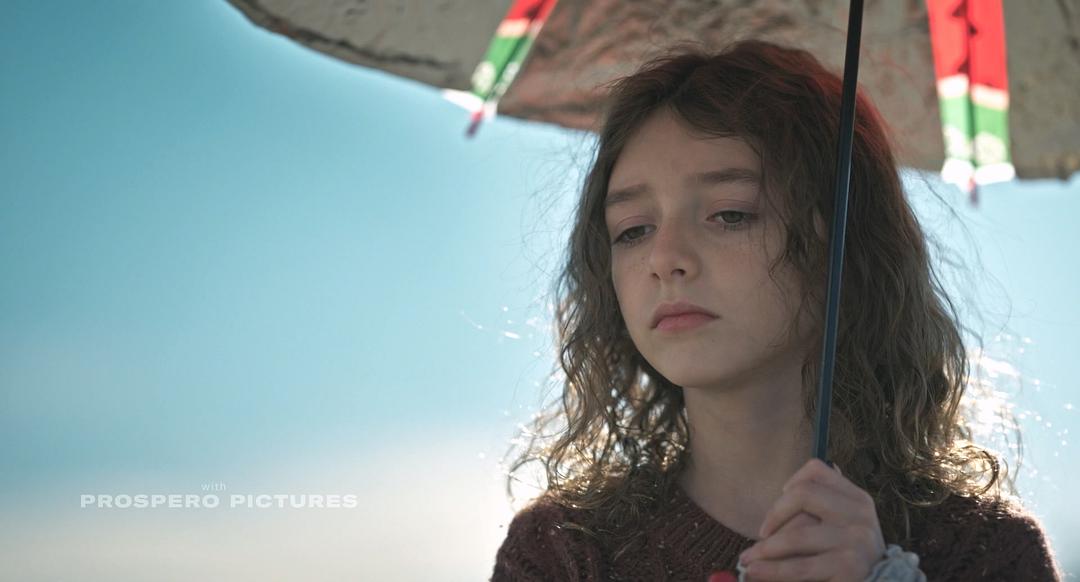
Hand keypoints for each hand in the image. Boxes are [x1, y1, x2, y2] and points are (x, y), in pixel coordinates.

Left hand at [738, 459, 885, 580]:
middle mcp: (860, 515)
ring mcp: (856, 541)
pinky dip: (771, 570)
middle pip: (802, 495)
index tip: (780, 499)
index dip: (791, 482)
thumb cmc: (850, 557)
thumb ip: (824, 505)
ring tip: (747, 560)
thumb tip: (786, 488)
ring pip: (796, 534)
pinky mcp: (848, 568)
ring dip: (764, 549)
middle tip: (760, 535)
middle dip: (773, 515)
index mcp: (857, 498)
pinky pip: (800, 566)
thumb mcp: (844, 526)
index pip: (816, 471)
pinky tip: (754, 572)